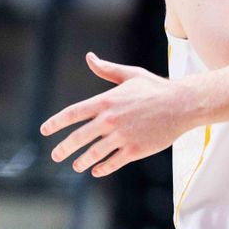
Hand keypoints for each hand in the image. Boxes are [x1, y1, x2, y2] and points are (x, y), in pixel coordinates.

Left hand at [40, 53, 195, 176]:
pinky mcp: (135, 149)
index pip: (72, 114)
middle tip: (57, 155)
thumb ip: (107, 69)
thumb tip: (90, 57)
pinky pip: (113, 162)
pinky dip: (102, 168)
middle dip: (63, 149)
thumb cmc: (157, 88)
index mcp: (106, 101)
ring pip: (93, 154)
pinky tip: (97, 170)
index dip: (55, 123)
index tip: (45, 131)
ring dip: (81, 162)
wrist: (183, 104)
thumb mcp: (131, 75)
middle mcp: (110, 119)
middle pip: (78, 138)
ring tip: (76, 166)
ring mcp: (122, 136)